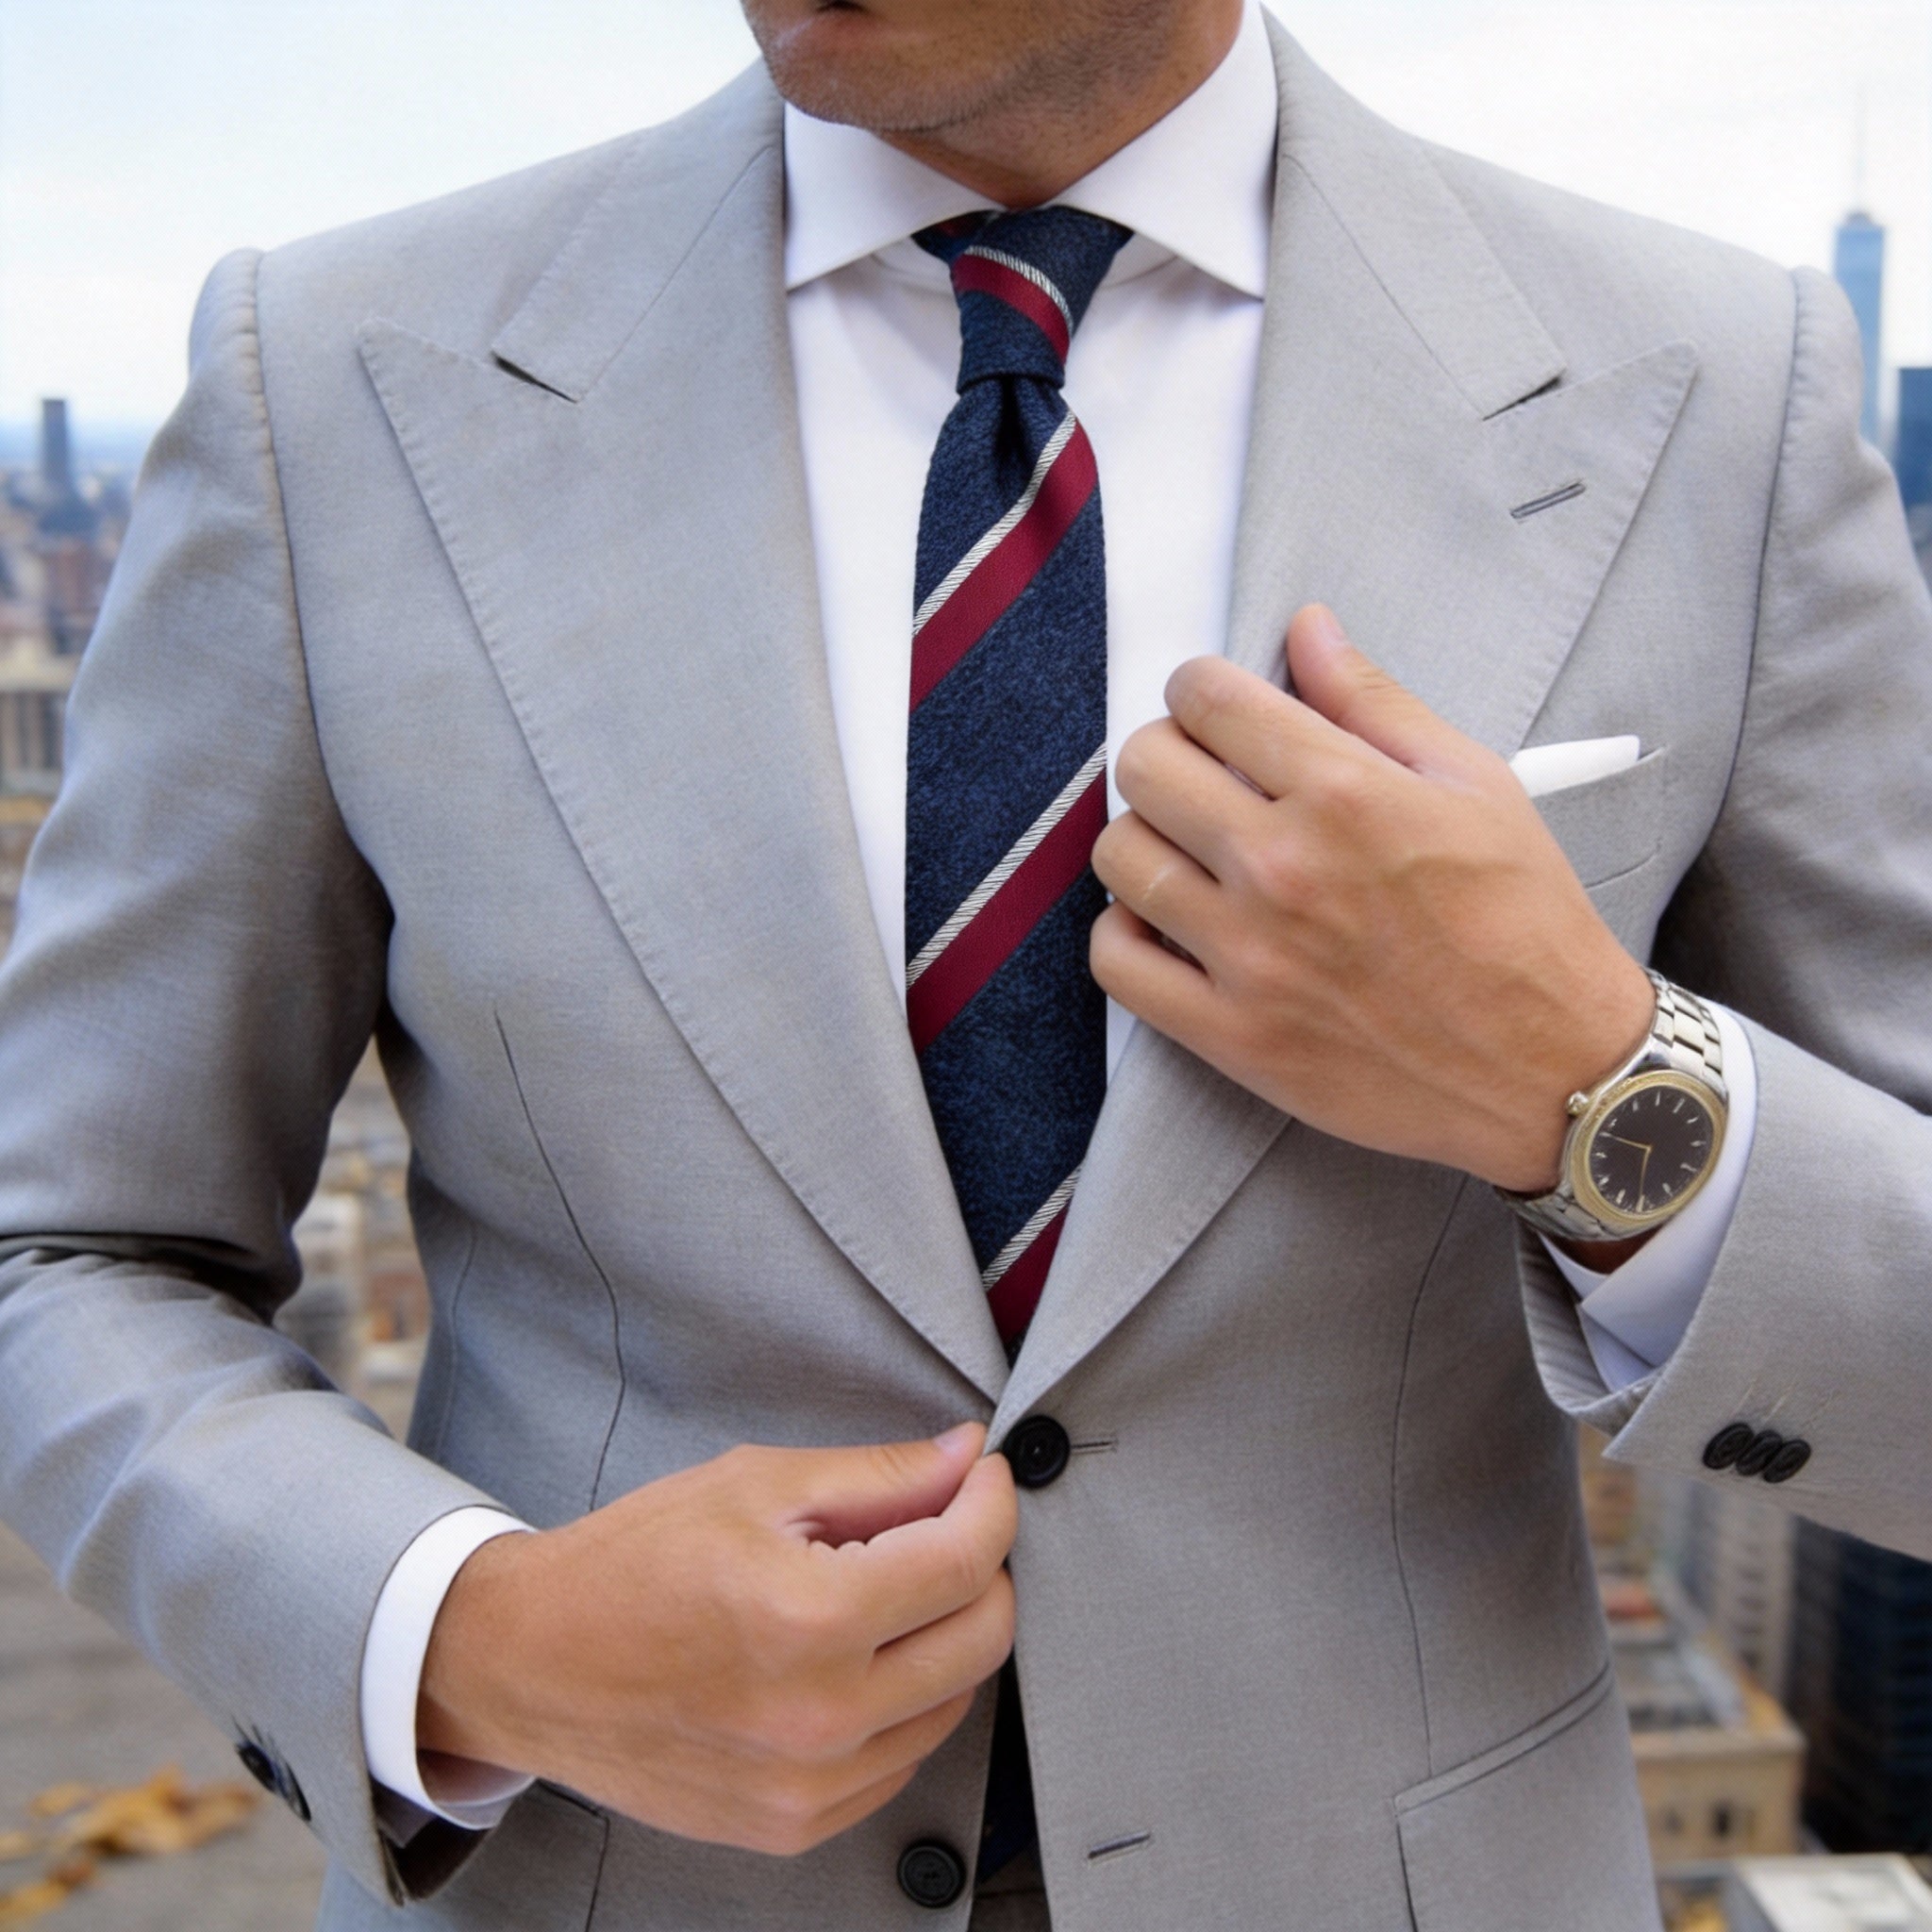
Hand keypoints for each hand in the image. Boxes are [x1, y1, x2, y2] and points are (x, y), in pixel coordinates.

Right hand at [417, 1424, 1016, 1855]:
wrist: (532, 1664)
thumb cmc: (630, 1565)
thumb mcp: (754, 1484)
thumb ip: (877, 1475)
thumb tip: (965, 1459)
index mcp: (808, 1617)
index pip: (965, 1559)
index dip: (991, 1502)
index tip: (983, 1477)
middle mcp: (819, 1716)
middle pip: (982, 1637)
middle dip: (982, 1565)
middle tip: (945, 1524)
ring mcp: (809, 1785)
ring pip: (954, 1701)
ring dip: (945, 1635)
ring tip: (886, 1590)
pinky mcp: (795, 1825)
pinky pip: (902, 1759)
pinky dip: (904, 1701)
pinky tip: (856, 1657)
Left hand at [1090, 605, 1654, 1192]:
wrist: (1554, 1069)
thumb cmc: (1524, 922)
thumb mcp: (1474, 784)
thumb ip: (1374, 701)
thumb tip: (1306, 628)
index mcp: (1344, 793)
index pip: (1206, 698)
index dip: (1200, 688)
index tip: (1214, 708)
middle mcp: (1284, 867)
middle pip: (1146, 767)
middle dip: (1166, 753)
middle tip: (1201, 777)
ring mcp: (1249, 956)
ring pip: (1120, 857)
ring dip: (1143, 839)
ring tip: (1187, 851)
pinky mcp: (1232, 1035)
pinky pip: (1116, 963)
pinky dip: (1126, 934)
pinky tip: (1169, 924)